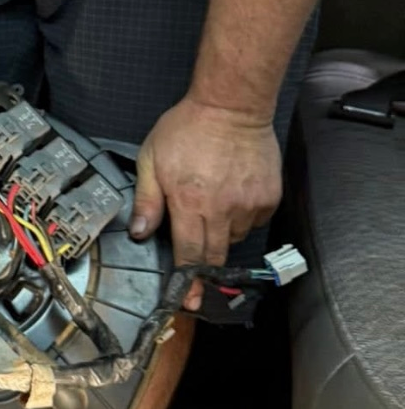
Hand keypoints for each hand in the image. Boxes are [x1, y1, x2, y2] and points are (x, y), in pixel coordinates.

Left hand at [130, 96, 281, 310]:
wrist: (232, 106)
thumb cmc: (187, 129)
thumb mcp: (152, 160)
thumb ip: (146, 201)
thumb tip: (139, 233)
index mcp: (190, 202)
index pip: (190, 254)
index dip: (188, 282)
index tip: (188, 302)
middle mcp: (223, 209)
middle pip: (214, 255)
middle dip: (204, 273)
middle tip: (198, 286)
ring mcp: (249, 204)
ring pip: (233, 238)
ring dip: (220, 235)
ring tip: (210, 207)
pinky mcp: (268, 197)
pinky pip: (252, 222)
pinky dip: (241, 218)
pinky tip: (230, 195)